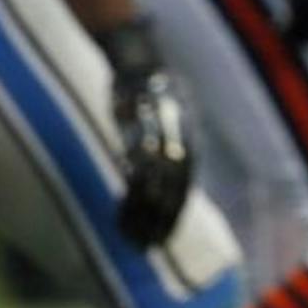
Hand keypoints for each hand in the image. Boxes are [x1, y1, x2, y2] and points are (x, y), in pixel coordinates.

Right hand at [95, 17, 193, 246]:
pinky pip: (132, 169)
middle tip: (148, 246)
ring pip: (151, 185)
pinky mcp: (132, 130)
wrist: (138, 61)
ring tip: (131, 237)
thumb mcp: (177, 116)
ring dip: (141, 214)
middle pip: (170, 190)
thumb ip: (178, 148)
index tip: (164, 237)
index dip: (174, 213)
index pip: (185, 186)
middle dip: (159, 220)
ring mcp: (154, 136)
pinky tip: (119, 211)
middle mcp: (176, 140)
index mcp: (188, 139)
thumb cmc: (156, 91)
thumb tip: (174, 180)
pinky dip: (127, 193)